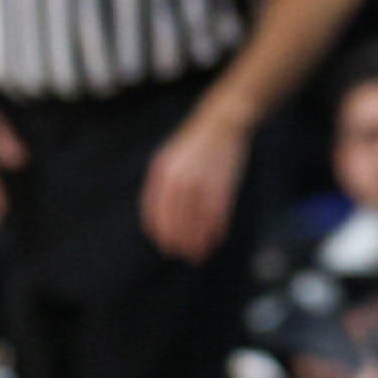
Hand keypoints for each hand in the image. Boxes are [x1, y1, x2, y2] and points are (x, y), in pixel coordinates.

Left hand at [142, 110, 249, 259]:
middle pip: (176, 219)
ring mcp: (201, 181)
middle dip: (179, 240)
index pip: (154, 210)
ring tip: (200, 253)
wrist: (221, 123)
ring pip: (196, 221)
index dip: (160, 231)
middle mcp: (179, 178)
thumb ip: (164, 185)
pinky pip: (216, 214)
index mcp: (162, 171)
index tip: (164, 244)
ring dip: (198, 240)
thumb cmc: (195, 144)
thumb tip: (161, 216)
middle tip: (183, 254)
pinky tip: (216, 238)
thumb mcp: (170, 159)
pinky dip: (216, 229)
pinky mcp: (222, 184)